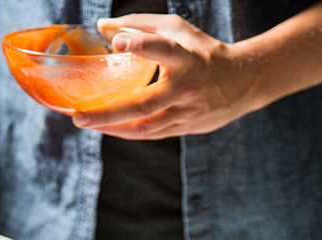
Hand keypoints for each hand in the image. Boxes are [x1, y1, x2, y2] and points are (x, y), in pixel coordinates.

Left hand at [73, 15, 256, 139]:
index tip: (116, 40)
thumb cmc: (204, 51)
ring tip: (84, 122)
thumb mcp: (177, 29)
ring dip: (112, 127)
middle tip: (78, 115)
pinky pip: (150, 134)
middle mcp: (186, 87)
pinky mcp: (185, 127)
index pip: (161, 49)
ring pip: (144, 127)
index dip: (139, 43)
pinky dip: (126, 132)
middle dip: (108, 113)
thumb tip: (103, 27)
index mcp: (186, 57)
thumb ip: (140, 24)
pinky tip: (105, 127)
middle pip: (143, 105)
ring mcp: (186, 112)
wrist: (244, 82)